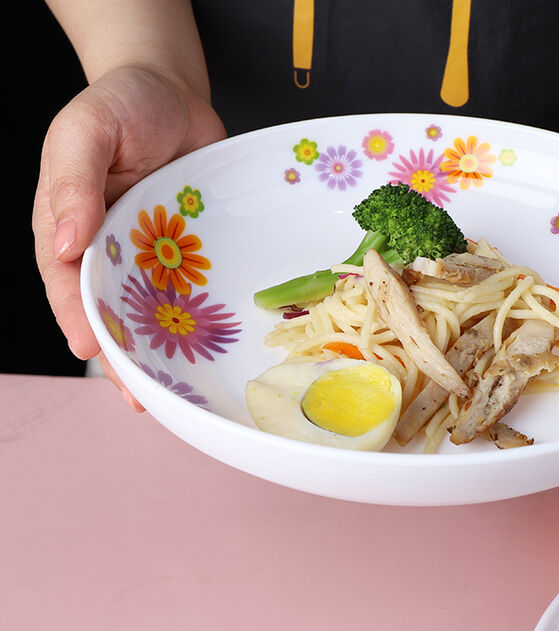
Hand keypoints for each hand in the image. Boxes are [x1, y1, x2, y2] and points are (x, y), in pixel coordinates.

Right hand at [33, 65, 225, 408]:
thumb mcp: (85, 131)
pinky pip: (192, 287)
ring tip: (176, 392)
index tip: (93, 349)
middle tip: (141, 396)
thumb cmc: (120, 104)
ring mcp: (151, 252)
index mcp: (70, 226)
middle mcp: (109, 248)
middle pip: (112, 310)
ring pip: (153, 310)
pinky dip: (196, 318)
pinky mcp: (189, 249)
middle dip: (124, 355)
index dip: (78, 317)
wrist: (172, 89)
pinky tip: (209, 346)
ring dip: (162, 350)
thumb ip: (73, 182)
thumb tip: (64, 244)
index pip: (68, 282)